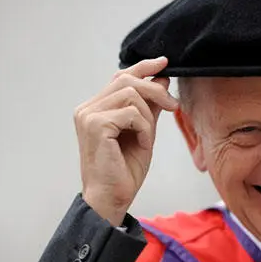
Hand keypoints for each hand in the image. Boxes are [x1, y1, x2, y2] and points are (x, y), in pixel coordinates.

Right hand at [74, 56, 177, 225]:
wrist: (112, 198)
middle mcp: (87, 109)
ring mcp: (88, 115)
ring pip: (131, 95)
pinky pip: (131, 113)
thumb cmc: (124, 170)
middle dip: (155, 90)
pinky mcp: (95, 125)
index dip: (143, 67)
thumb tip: (161, 80)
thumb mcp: (143, 132)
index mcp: (95, 108)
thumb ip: (148, 107)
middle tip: (173, 105)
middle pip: (126, 80)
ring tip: (147, 138)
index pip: (120, 77)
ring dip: (148, 116)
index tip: (164, 63)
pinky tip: (142, 144)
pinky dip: (144, 128)